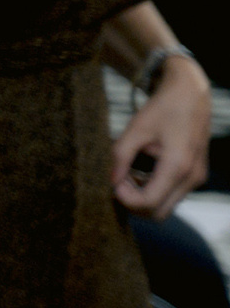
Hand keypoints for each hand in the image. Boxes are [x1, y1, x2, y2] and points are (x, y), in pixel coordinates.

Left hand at [111, 56, 210, 219]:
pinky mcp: (194, 175)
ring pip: (165, 205)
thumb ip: (120, 156)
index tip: (112, 181)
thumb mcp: (136, 128)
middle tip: (118, 179)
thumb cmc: (162, 108)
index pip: (149, 203)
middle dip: (134, 202)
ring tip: (126, 172)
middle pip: (159, 212)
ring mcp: (196, 178)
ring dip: (142, 196)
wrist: (190, 94)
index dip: (125, 199)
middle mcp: (192, 178)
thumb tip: (110, 181)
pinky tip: (139, 171)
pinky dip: (152, 189)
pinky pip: (171, 194)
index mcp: (178, 166)